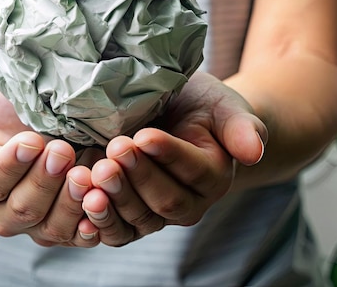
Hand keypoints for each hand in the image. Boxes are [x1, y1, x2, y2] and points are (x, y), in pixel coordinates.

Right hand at [0, 85, 102, 246]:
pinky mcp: (69, 221)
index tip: (29, 141)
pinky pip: (79, 235)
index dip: (11, 165)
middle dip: (45, 181)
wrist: (21, 121)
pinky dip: (93, 224)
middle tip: (61, 151)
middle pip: (24, 209)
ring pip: (52, 227)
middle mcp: (5, 212)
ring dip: (70, 204)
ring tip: (84, 175)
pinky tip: (100, 204)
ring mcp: (39, 221)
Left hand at [81, 72, 266, 246]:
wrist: (181, 118)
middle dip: (137, 176)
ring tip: (92, 175)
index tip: (144, 135)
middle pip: (164, 200)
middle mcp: (188, 203)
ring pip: (138, 218)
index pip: (192, 170)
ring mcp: (157, 214)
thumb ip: (241, 126)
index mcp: (213, 176)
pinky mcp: (131, 218)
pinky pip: (117, 231)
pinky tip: (81, 206)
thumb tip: (254, 152)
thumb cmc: (202, 106)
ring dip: (115, 199)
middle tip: (114, 150)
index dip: (168, 155)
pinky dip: (98, 222)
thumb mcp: (224, 105)